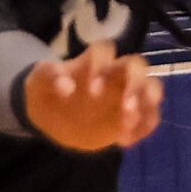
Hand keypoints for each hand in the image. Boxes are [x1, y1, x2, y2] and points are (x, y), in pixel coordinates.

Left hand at [21, 41, 162, 151]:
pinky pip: (149, 117)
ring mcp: (126, 94)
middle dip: (136, 84)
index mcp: (92, 62)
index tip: (92, 91)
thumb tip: (65, 86)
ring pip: (152, 87)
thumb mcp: (38, 83)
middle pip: (137, 65)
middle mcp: (114, 74)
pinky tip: (124, 141)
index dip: (101, 66)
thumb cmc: (48, 92)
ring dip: (147, 103)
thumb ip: (48, 77)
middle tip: (126, 108)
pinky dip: (144, 127)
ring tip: (129, 123)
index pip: (105, 50)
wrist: (53, 118)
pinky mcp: (130, 116)